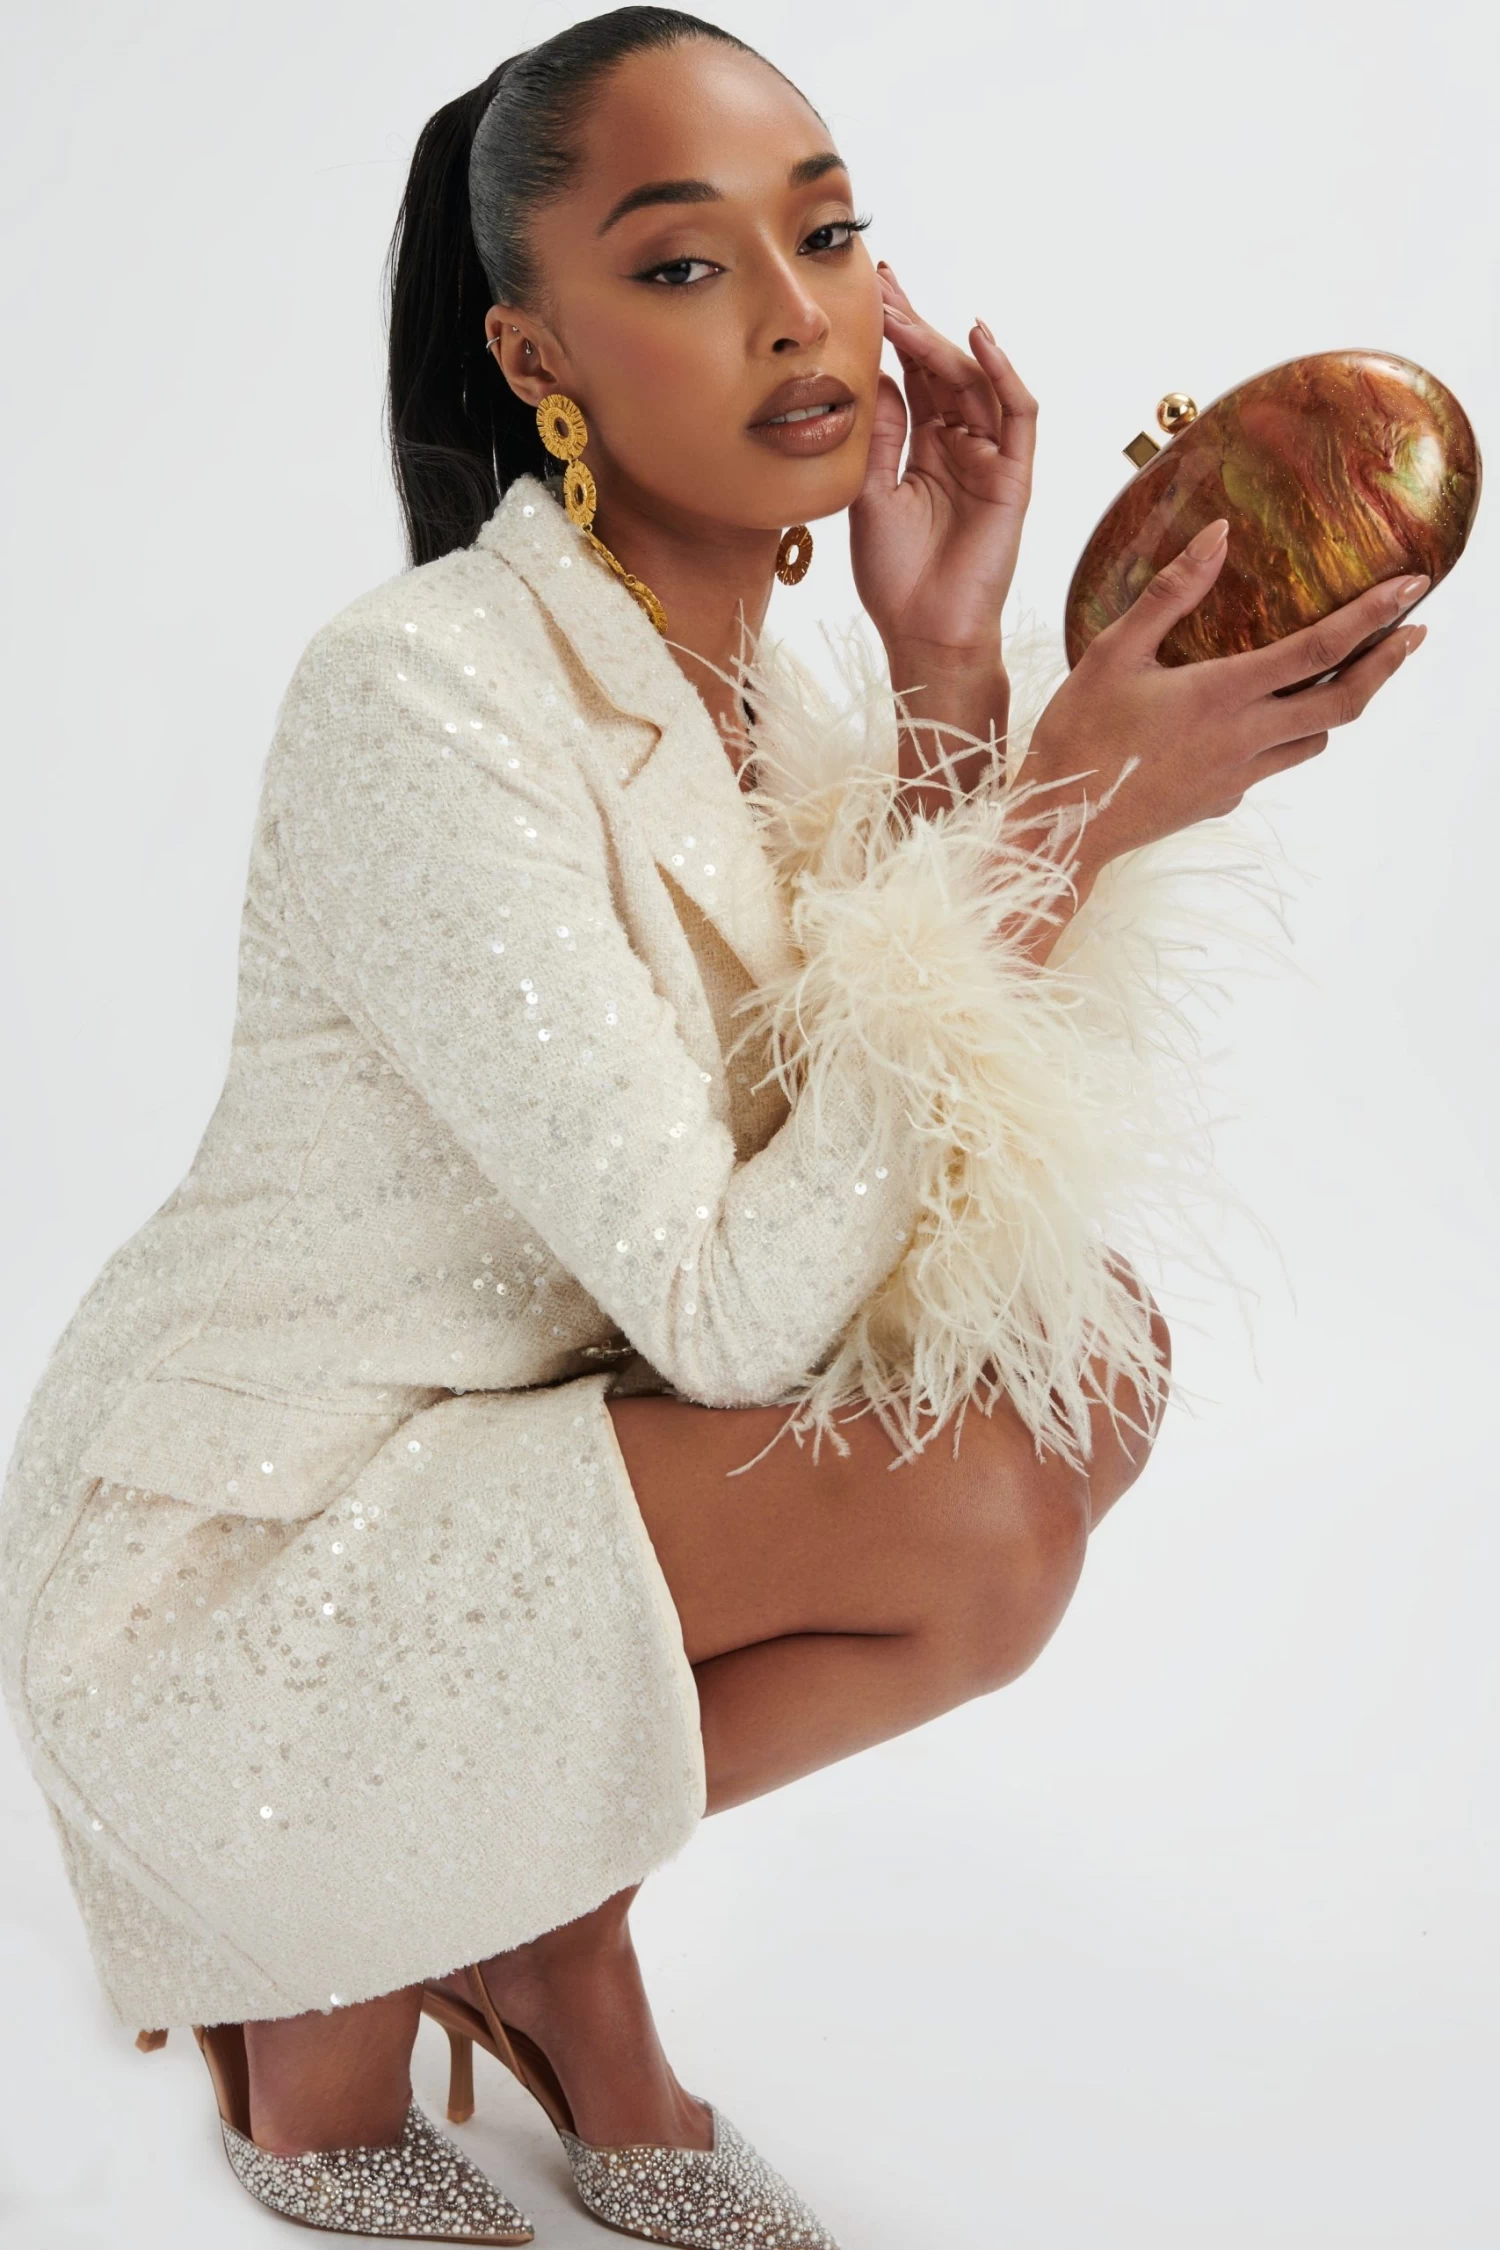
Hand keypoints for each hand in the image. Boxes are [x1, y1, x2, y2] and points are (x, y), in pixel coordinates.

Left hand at [849, 264, 1036, 798]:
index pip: (911, 379)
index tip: (869, 294)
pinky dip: (1002, 374)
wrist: (924, 633)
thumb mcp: (869, 495)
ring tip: (906, 312)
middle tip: (884, 281)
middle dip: (914, 325)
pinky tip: (978, 339)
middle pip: (941, 370)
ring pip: (974, 383)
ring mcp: (990, 459)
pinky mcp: (1015, 477)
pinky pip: (1018, 414)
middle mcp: (960, 447)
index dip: (893, 337)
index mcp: (923, 451)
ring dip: (941, 344)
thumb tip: (874, 375)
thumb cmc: (895, 578)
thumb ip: (877, 435)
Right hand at [1015, 520, 1429, 889]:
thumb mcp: (1113, 652)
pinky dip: (1283, 740)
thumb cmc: (1078, 735)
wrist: (1061, 826)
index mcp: (1222, 694)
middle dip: (1385, 666)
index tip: (1411, 589)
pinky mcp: (1222, 800)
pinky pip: (1271, 766)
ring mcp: (1238, 776)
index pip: (1320, 650)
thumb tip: (1218, 536)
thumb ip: (1171, 592)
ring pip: (1315, 739)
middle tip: (1412, 634)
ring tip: (1340, 675)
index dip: (1373, 617)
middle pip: (1343, 702)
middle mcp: (1244, 738)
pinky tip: (1257, 725)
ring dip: (1336, 705)